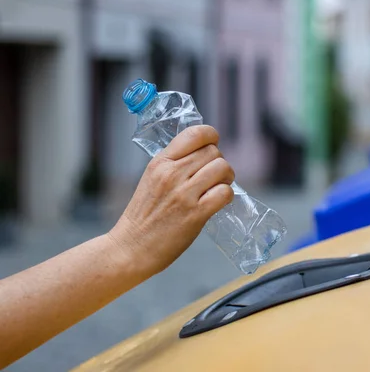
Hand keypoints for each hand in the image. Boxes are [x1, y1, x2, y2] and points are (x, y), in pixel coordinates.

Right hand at [109, 125, 234, 274]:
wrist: (131, 248)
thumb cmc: (143, 216)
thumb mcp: (152, 179)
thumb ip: (174, 165)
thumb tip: (202, 155)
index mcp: (160, 162)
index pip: (195, 133)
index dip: (211, 137)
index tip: (212, 147)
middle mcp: (172, 174)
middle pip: (213, 152)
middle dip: (219, 162)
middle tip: (214, 177)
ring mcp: (184, 194)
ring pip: (222, 168)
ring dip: (226, 178)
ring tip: (218, 188)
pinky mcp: (196, 214)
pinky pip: (225, 193)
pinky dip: (227, 196)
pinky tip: (218, 203)